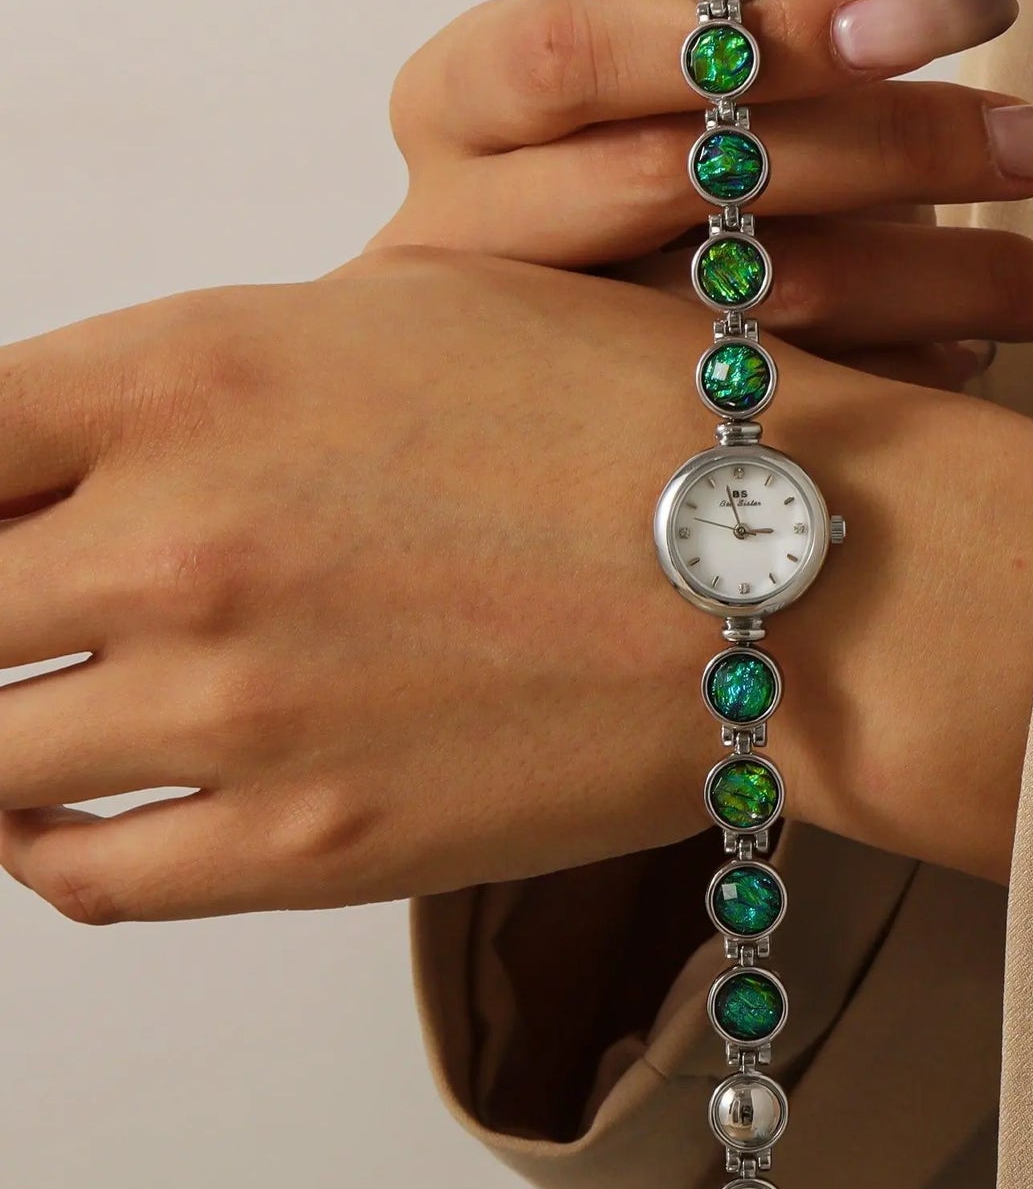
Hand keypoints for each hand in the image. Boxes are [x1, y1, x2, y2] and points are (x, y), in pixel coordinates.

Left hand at [0, 251, 1032, 922]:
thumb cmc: (634, 416)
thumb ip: (220, 376)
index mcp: (195, 371)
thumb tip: (93, 450)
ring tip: (44, 710)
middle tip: (25, 613)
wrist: (800, 571)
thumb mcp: (413, 312)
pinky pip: (84, 876)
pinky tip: (83, 811)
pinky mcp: (309, 848)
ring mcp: (236, 711)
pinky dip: (46, 847)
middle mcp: (180, 541)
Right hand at [368, 0, 1032, 388]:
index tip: (951, 20)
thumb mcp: (613, 71)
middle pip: (687, 180)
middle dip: (897, 154)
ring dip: (942, 283)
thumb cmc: (567, 176)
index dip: (770, 33)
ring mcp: (540, 355)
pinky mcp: (614, 441)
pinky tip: (987, 355)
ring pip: (753, 306)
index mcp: (462, 105)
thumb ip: (703, 4)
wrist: (479, 373)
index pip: (595, 47)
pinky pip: (773, 409)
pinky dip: (891, 380)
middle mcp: (474, 233)